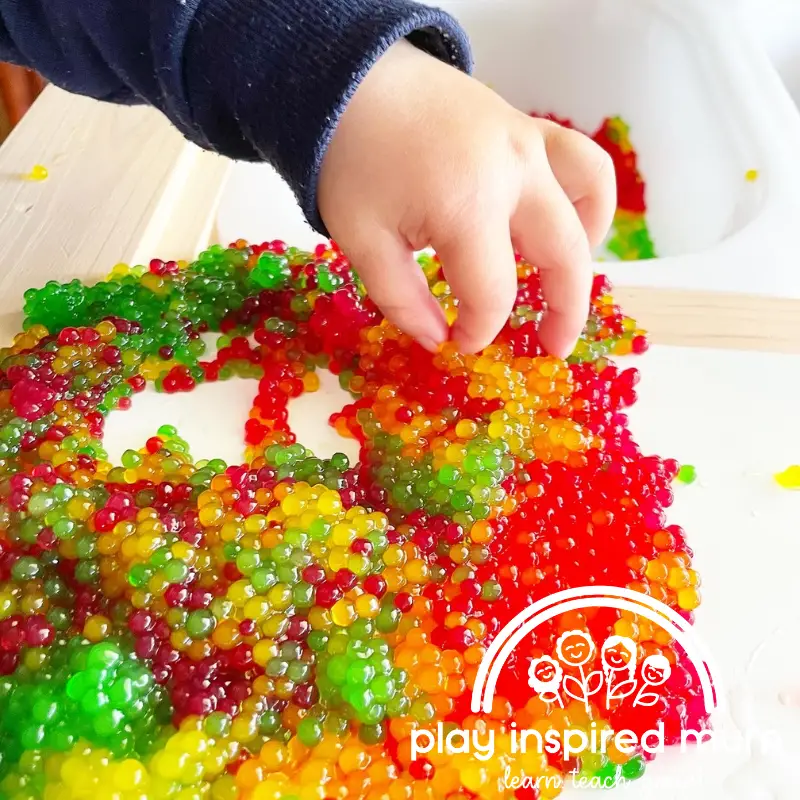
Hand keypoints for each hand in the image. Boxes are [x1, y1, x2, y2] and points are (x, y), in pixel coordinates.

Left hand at [318, 40, 615, 355]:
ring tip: (566, 286)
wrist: (354, 81)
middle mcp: (512, 173)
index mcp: (466, 205)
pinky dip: (589, 200)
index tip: (458, 343)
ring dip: (585, 253)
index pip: (492, 293)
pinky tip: (570, 226)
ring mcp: (529, 144)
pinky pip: (583, 164)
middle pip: (563, 256)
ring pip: (588, 202)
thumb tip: (439, 339)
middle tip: (552, 348)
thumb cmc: (353, 161)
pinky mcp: (530, 130)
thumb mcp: (362, 240)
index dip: (478, 330)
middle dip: (564, 312)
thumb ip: (403, 300)